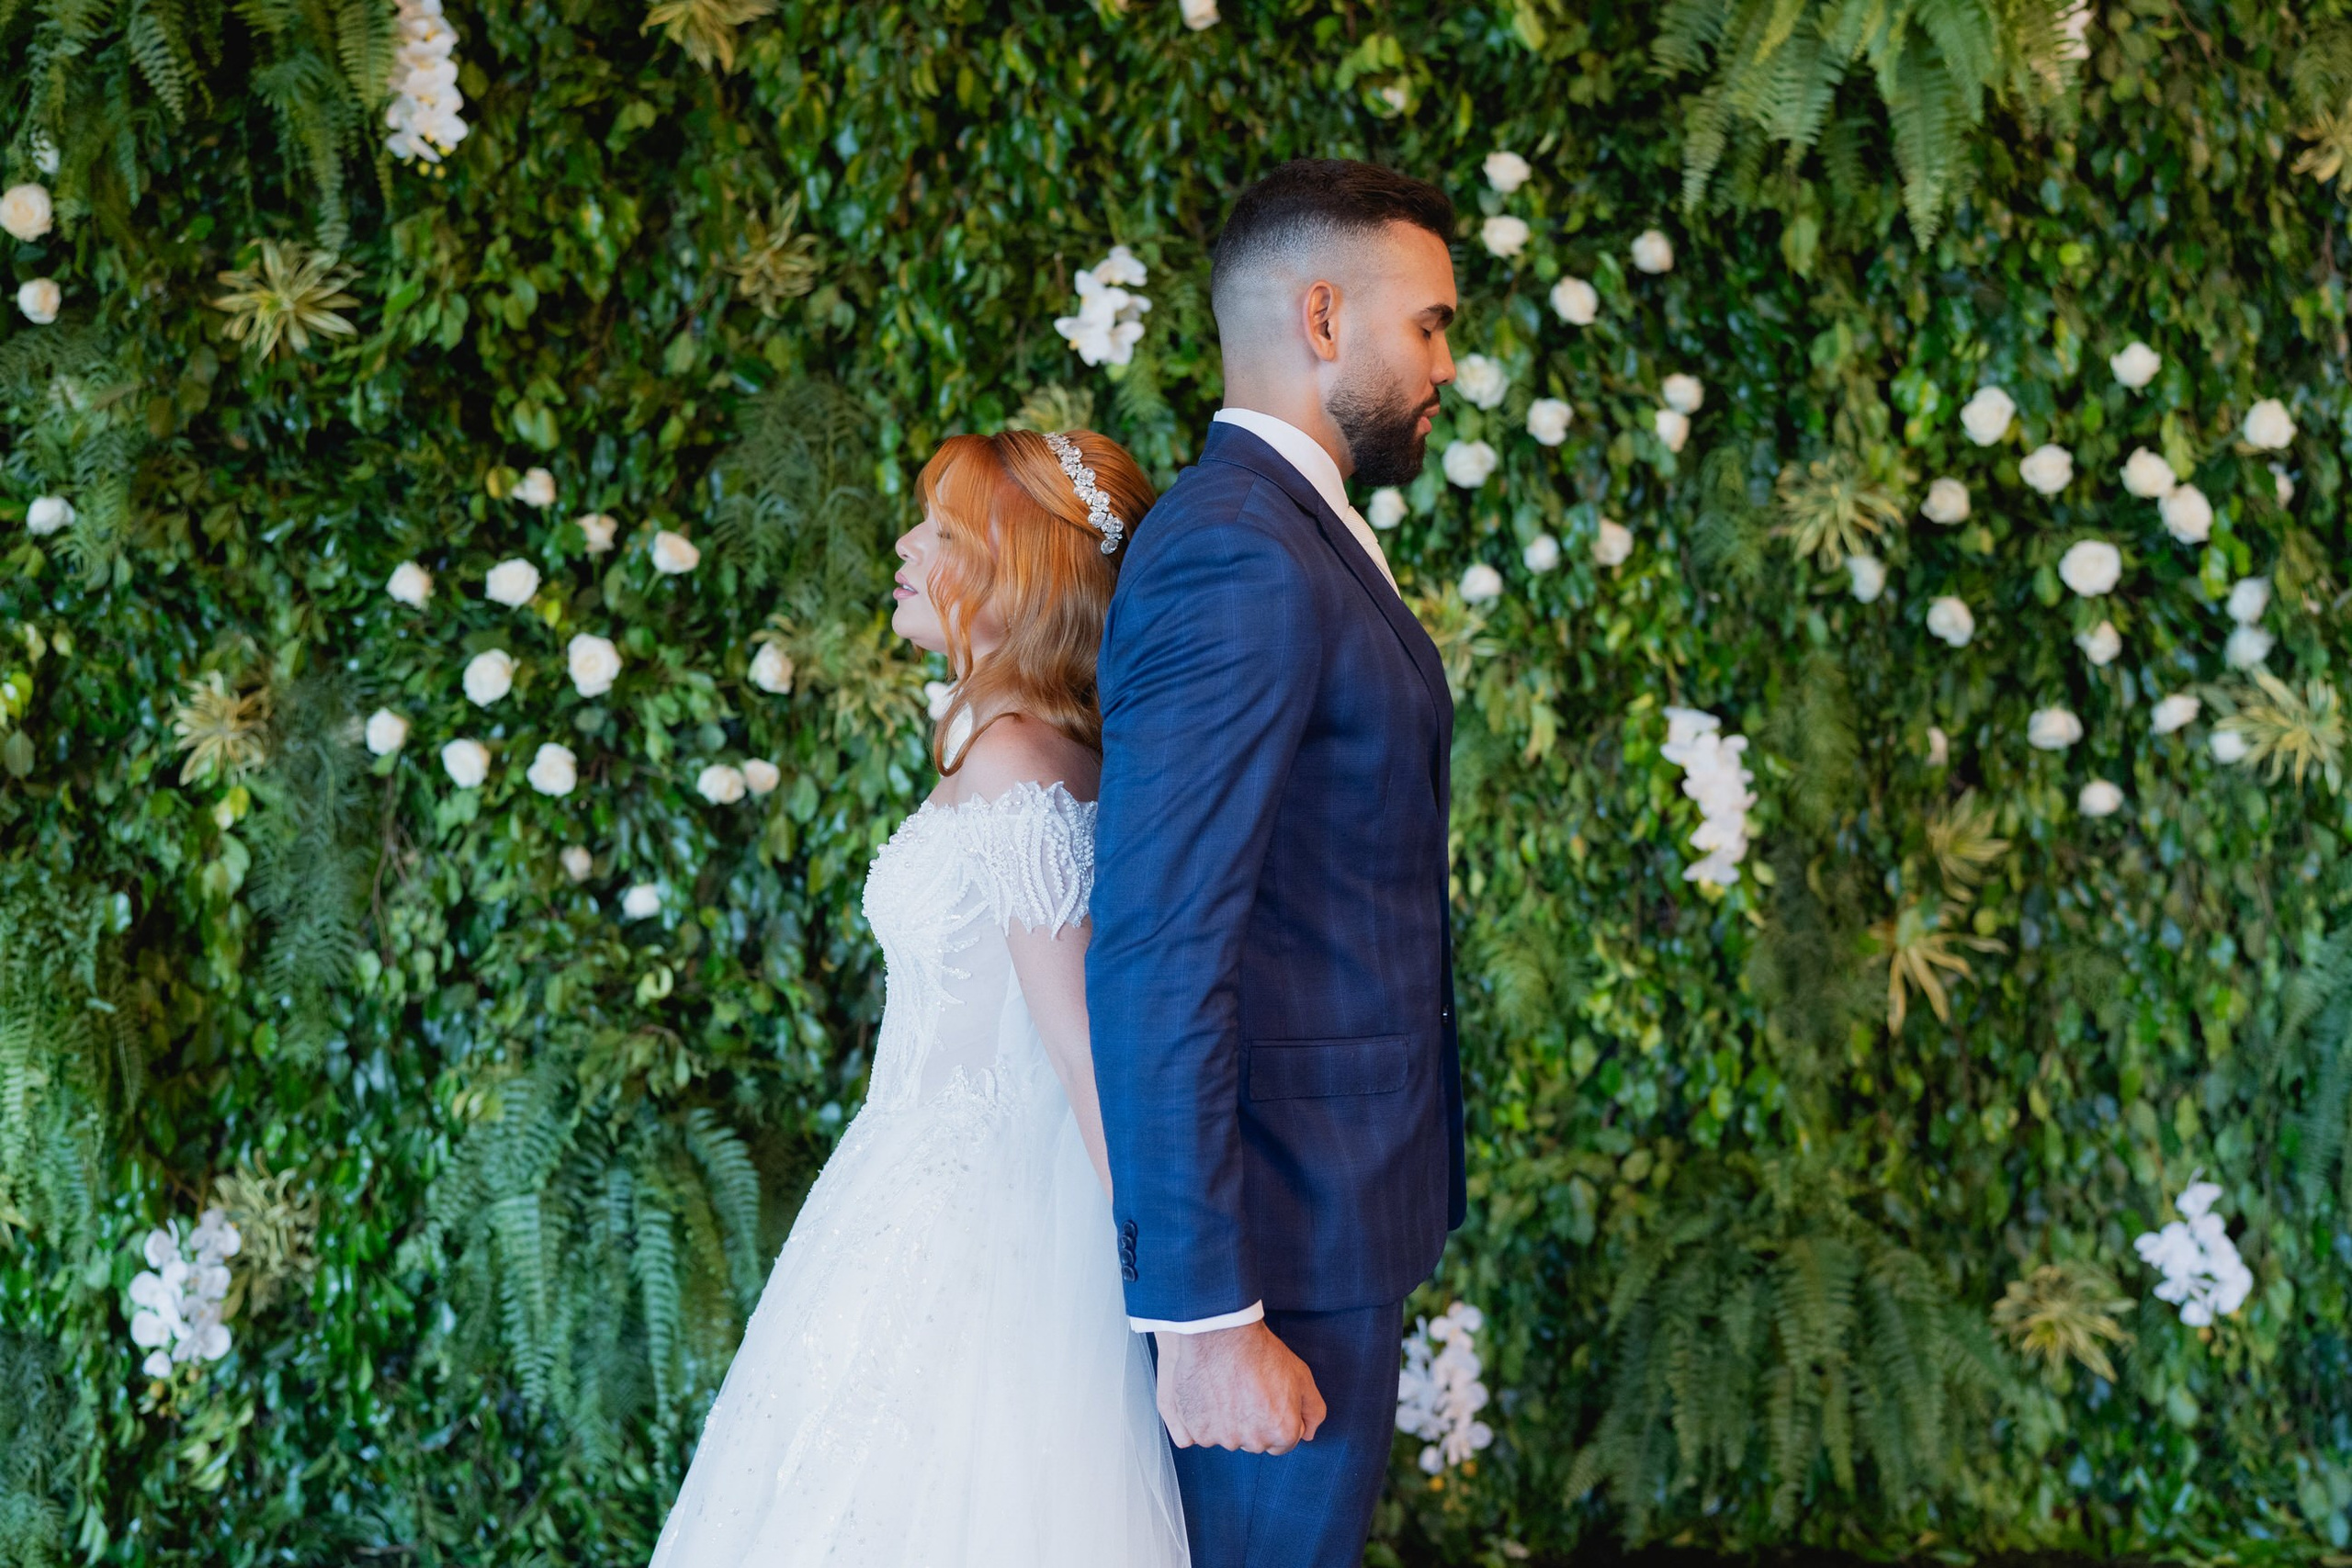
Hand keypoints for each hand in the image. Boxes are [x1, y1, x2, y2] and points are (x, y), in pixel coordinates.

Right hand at [1153, 1321, 1326, 1453]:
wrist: (1222, 1335)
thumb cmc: (1262, 1353)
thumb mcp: (1302, 1377)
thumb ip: (1313, 1411)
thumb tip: (1308, 1435)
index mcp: (1282, 1433)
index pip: (1282, 1443)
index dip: (1275, 1419)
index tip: (1265, 1399)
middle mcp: (1254, 1442)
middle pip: (1254, 1442)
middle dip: (1252, 1422)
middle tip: (1245, 1392)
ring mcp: (1224, 1439)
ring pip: (1227, 1438)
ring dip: (1226, 1422)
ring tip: (1225, 1390)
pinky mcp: (1198, 1431)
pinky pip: (1201, 1435)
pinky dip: (1203, 1420)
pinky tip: (1207, 1396)